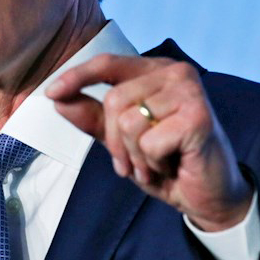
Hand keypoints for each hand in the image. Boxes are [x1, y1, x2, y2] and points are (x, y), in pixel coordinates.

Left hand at [45, 54, 252, 230]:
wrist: (208, 196)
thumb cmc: (167, 162)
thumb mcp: (121, 140)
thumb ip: (93, 117)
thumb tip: (58, 99)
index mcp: (155, 71)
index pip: (107, 64)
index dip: (77, 77)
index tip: (51, 93)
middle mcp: (175, 73)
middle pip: (113, 101)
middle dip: (115, 141)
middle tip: (136, 160)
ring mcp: (189, 92)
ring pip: (128, 122)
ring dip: (135, 155)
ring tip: (156, 163)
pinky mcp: (198, 117)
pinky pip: (148, 142)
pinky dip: (153, 163)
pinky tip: (172, 165)